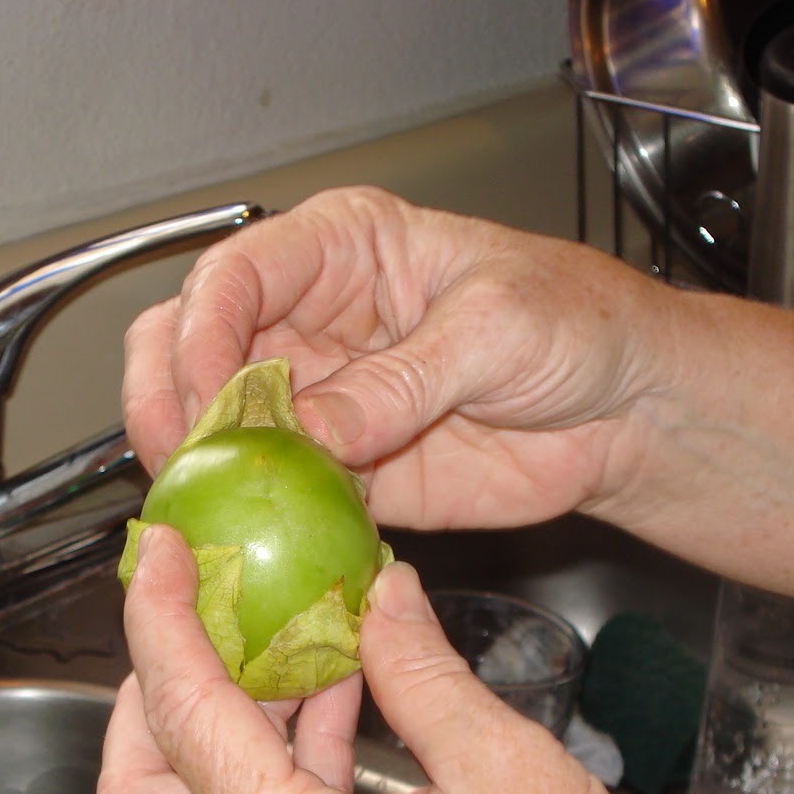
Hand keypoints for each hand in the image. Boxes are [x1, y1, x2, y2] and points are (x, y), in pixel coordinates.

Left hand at [95, 523, 724, 793]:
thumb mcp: (505, 767)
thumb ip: (420, 669)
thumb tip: (380, 591)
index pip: (185, 723)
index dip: (161, 622)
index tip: (164, 555)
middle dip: (151, 699)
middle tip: (201, 622)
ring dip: (222, 733)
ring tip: (292, 651)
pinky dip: (272, 776)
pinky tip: (335, 713)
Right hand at [121, 186, 668, 530]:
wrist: (625, 410)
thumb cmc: (577, 325)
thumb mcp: (494, 329)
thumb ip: (400, 380)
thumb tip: (313, 429)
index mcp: (339, 250)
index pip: (232, 276)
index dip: (201, 334)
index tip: (207, 396)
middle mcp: (309, 321)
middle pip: (189, 345)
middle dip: (168, 398)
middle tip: (180, 457)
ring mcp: (316, 400)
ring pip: (214, 427)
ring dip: (197, 468)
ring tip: (200, 507)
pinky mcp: (339, 472)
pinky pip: (273, 496)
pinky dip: (251, 522)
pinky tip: (245, 544)